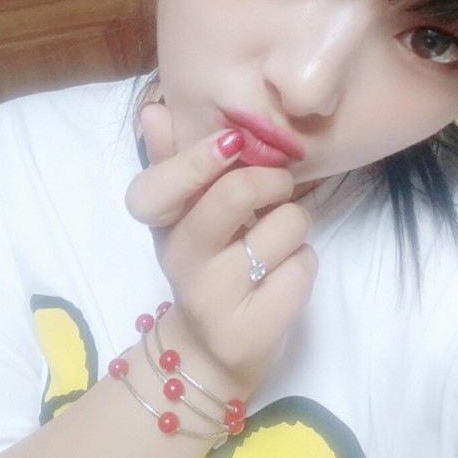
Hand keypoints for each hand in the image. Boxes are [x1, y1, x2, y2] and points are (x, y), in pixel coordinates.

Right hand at [126, 103, 317, 393]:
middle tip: (277, 190)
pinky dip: (303, 265)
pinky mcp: (250, 327)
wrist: (210, 348)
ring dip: (295, 227)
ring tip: (275, 245)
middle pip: (237, 193)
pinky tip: (280, 280)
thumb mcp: (184, 215)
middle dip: (274, 182)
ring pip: (286, 225)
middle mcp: (179, 259)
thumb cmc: (206, 265)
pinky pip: (304, 267)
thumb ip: (173, 160)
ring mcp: (213, 298)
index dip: (200, 157)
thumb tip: (154, 109)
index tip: (234, 143)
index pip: (161, 183)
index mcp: (162, 224)